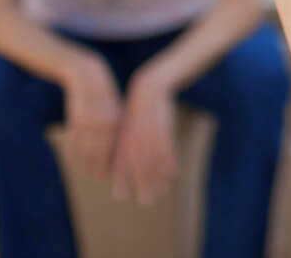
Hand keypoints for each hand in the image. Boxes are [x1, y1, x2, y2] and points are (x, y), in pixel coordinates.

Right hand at [60, 53, 122, 181]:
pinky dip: (75, 153)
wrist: (85, 73)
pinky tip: (75, 160)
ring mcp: (89, 122)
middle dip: (102, 167)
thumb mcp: (112, 107)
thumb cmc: (101, 92)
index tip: (113, 174)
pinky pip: (75, 142)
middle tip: (100, 178)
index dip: (115, 162)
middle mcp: (105, 123)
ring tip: (88, 173)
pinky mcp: (75, 120)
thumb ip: (115, 125)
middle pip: (103, 152)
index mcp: (118, 120)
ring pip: (88, 150)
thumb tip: (118, 146)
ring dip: (87, 164)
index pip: (117, 148)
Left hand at [110, 74, 177, 204]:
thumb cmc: (136, 107)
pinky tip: (174, 174)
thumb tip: (116, 157)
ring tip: (163, 191)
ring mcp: (151, 138)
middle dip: (143, 186)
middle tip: (146, 202)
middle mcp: (135, 142)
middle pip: (139, 169)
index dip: (119, 181)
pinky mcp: (164, 133)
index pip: (119, 165)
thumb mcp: (126, 124)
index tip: (120, 195)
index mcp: (122, 140)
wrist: (150, 88)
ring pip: (155, 163)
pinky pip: (168, 152)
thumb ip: (123, 143)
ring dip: (159, 179)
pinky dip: (171, 164)